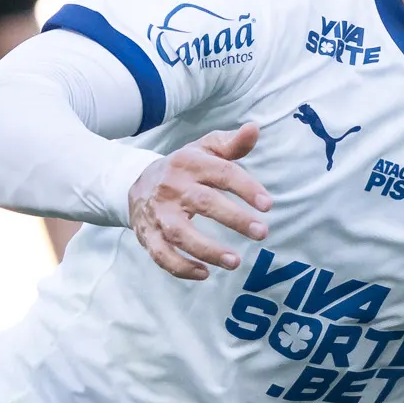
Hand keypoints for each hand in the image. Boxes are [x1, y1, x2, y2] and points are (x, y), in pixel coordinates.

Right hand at [129, 123, 269, 279]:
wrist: (135, 182)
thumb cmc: (183, 168)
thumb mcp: (205, 151)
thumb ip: (232, 144)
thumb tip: (255, 128)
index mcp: (189, 163)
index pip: (222, 173)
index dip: (246, 187)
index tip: (268, 204)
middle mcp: (172, 187)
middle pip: (204, 203)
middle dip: (234, 219)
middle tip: (262, 233)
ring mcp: (158, 213)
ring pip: (180, 234)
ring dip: (208, 250)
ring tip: (236, 262)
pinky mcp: (148, 235)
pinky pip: (162, 255)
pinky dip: (181, 268)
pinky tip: (205, 274)